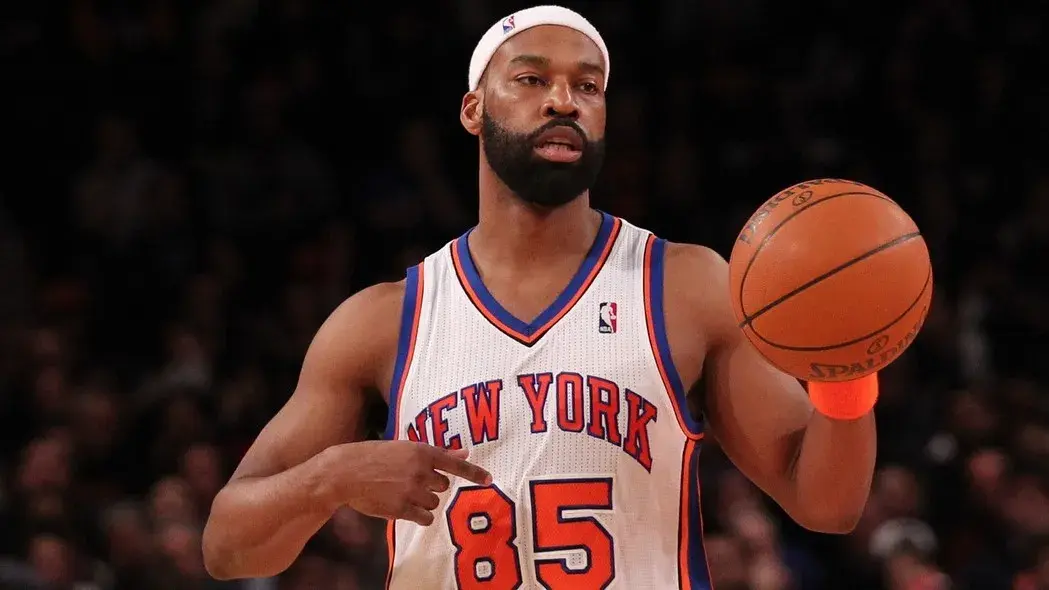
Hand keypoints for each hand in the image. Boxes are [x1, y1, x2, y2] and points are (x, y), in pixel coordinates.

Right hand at [328, 440, 490, 525]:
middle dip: (431, 486)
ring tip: (401, 493)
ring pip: (433, 503)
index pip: (455, 462)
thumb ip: (435, 451)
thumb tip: (464, 450)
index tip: (489, 479)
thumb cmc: (372, 456)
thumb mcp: (403, 447)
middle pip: (442, 486)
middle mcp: (420, 471)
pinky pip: (424, 517)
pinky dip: (419, 516)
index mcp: (421, 451)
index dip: (473, 472)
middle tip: (410, 481)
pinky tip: (405, 508)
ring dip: (423, 501)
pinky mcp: (402, 508)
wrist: (345, 472)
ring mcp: (411, 491)